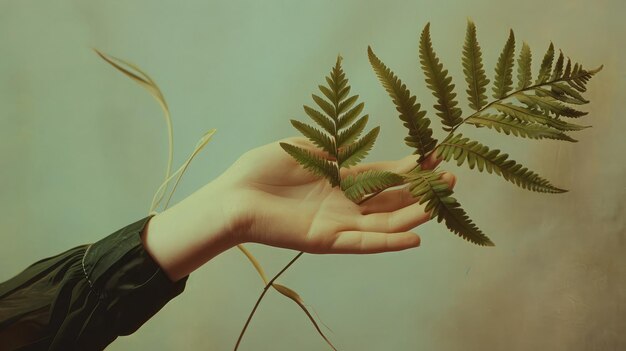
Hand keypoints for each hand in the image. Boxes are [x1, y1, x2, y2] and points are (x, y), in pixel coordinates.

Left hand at [143, 137, 455, 280]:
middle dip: (420, 190)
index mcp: (340, 180)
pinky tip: (415, 236)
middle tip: (450, 178)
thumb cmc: (261, 170)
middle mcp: (344, 203)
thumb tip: (360, 138)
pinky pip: (363, 243)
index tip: (433, 155)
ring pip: (384, 223)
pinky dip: (388, 242)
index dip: (408, 168)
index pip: (383, 175)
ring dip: (413, 214)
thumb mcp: (304, 148)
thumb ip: (334, 146)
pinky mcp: (326, 240)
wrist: (232, 196)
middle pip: (390, 200)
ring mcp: (337, 223)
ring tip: (439, 202)